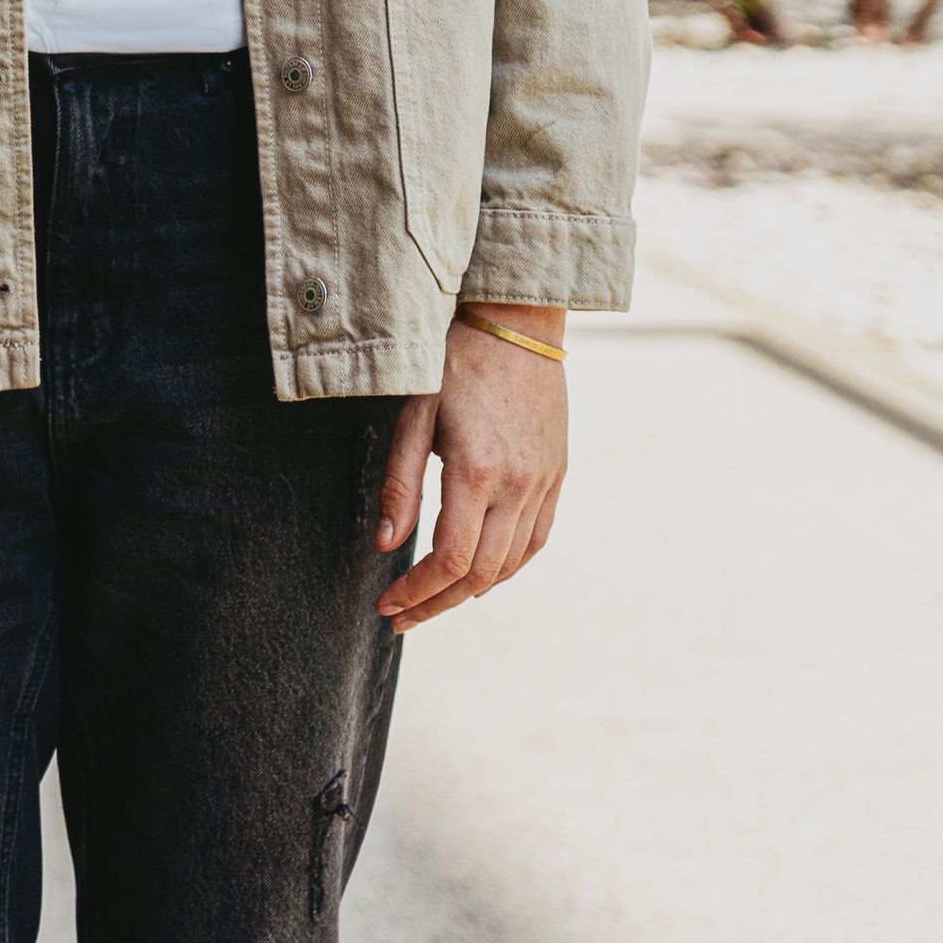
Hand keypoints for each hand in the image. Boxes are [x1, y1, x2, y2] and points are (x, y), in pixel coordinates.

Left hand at [375, 305, 569, 634]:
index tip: (386, 605)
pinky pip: (537, 538)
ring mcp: (544, 482)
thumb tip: (385, 546)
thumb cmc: (453, 362)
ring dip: (471, 591)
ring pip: (512, 563)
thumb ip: (400, 483)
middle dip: (437, 604)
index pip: (449, 559)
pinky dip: (508, 566)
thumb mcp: (413, 414)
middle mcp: (519, 485)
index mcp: (478, 472)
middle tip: (400, 617)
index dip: (417, 592)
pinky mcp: (557, 473)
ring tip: (432, 601)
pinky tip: (480, 572)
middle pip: (481, 574)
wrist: (516, 324)